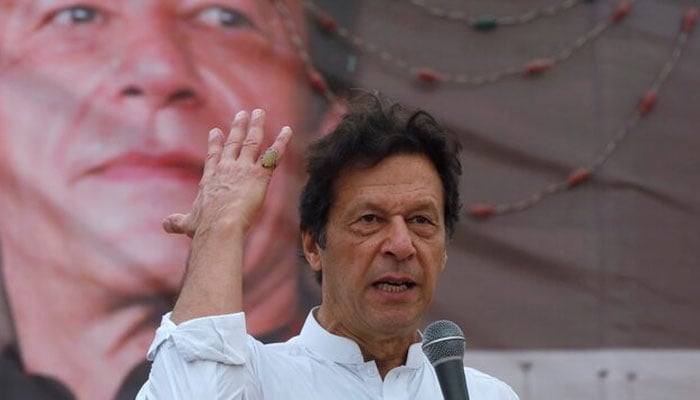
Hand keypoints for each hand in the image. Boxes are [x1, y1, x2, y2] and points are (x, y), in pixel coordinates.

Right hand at [162, 109, 292, 237]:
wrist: (220, 226)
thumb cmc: (203, 227)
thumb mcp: (187, 223)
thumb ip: (177, 222)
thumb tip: (165, 225)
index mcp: (210, 178)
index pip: (213, 156)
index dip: (216, 143)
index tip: (216, 131)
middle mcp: (226, 169)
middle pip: (233, 142)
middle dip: (238, 126)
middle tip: (242, 114)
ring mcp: (243, 169)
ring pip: (252, 142)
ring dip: (257, 126)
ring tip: (260, 113)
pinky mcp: (259, 175)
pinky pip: (273, 155)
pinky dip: (281, 142)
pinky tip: (288, 131)